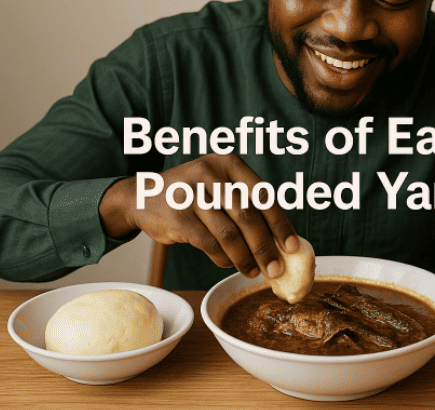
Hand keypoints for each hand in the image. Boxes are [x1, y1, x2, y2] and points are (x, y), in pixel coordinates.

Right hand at [99, 153, 298, 278]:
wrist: (142, 196)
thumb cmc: (192, 194)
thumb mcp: (218, 184)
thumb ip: (245, 203)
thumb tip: (280, 239)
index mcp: (228, 163)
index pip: (263, 195)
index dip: (280, 223)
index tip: (292, 246)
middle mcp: (210, 174)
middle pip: (248, 216)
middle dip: (265, 247)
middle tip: (276, 268)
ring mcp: (191, 194)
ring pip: (229, 234)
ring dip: (245, 258)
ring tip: (253, 271)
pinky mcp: (178, 217)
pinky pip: (209, 244)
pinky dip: (223, 259)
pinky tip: (230, 264)